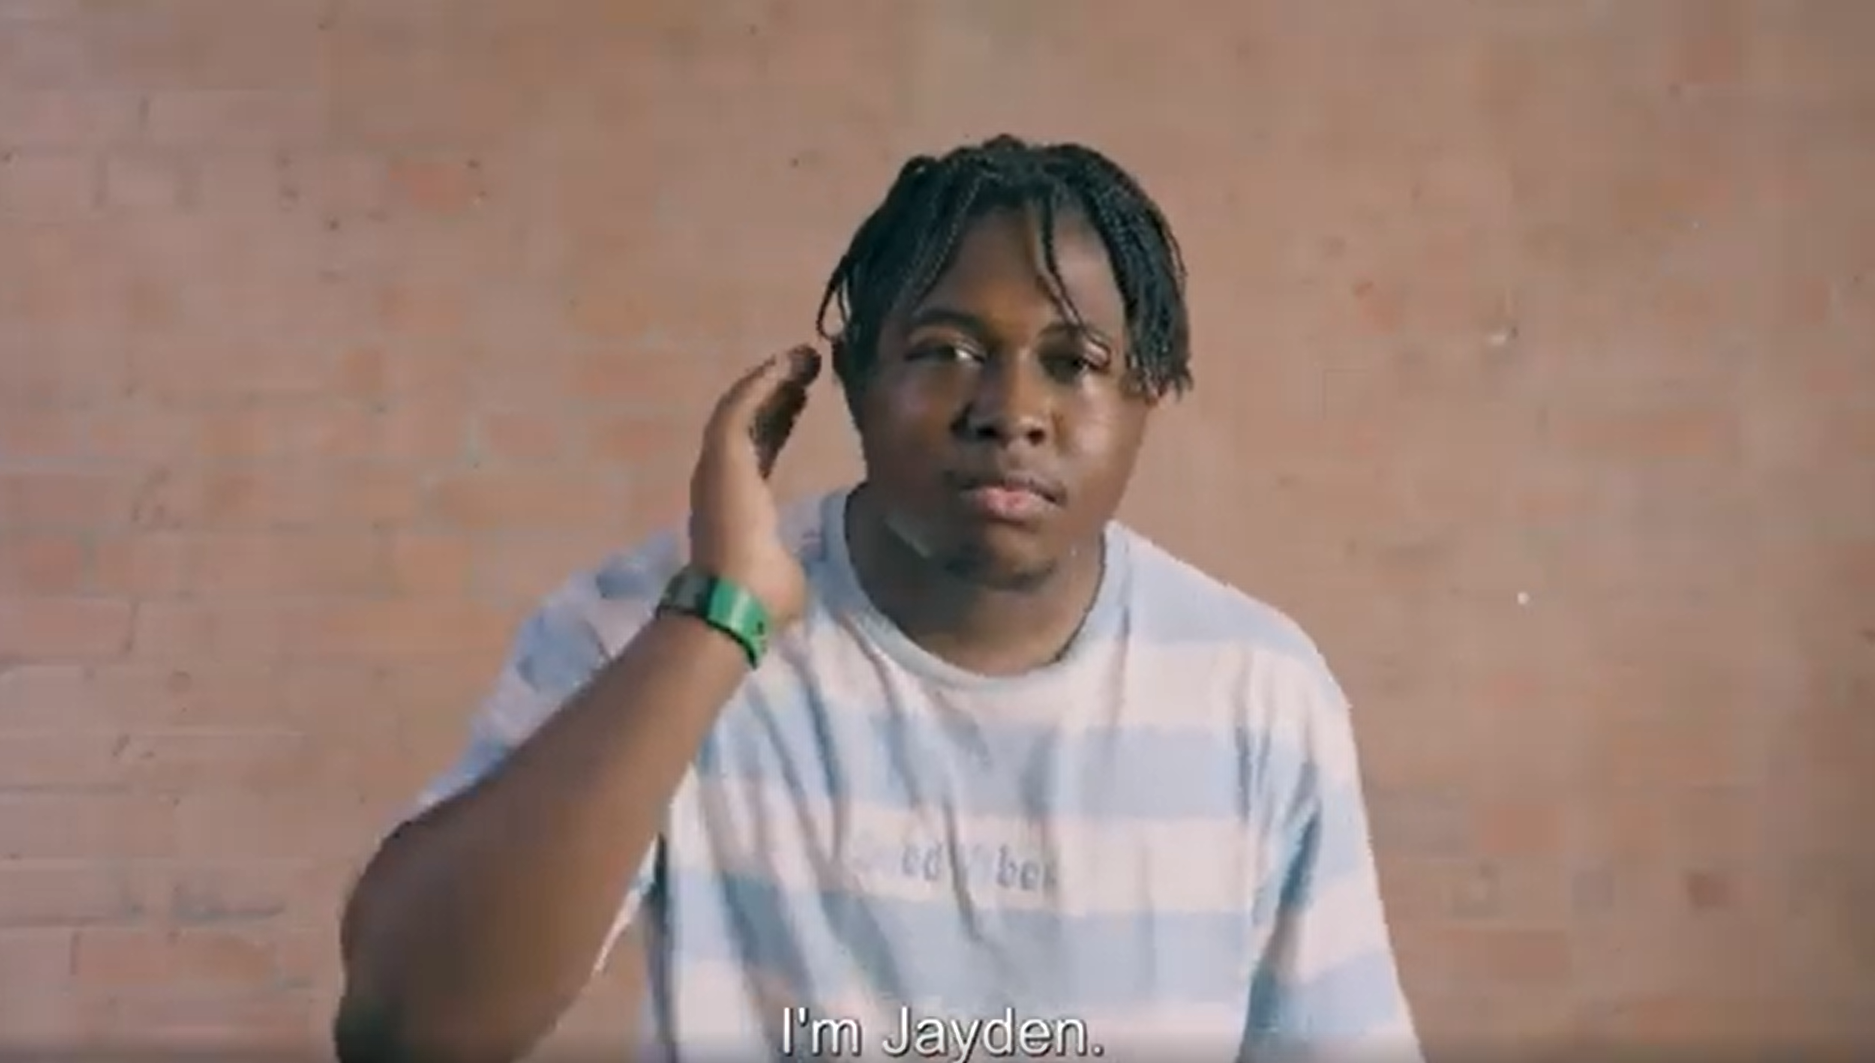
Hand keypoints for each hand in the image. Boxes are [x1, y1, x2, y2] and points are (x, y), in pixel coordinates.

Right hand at [687, 345, 821, 627]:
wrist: (735, 599)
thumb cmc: (763, 594)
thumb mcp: (788, 571)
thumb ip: (790, 560)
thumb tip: (796, 574)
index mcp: (738, 505)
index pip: (758, 455)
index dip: (777, 427)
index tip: (800, 404)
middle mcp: (721, 479)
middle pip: (750, 425)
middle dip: (777, 396)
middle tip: (807, 370)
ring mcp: (717, 465)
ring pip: (742, 409)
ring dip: (771, 381)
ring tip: (803, 357)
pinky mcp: (721, 454)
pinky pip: (739, 407)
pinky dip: (761, 383)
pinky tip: (786, 362)